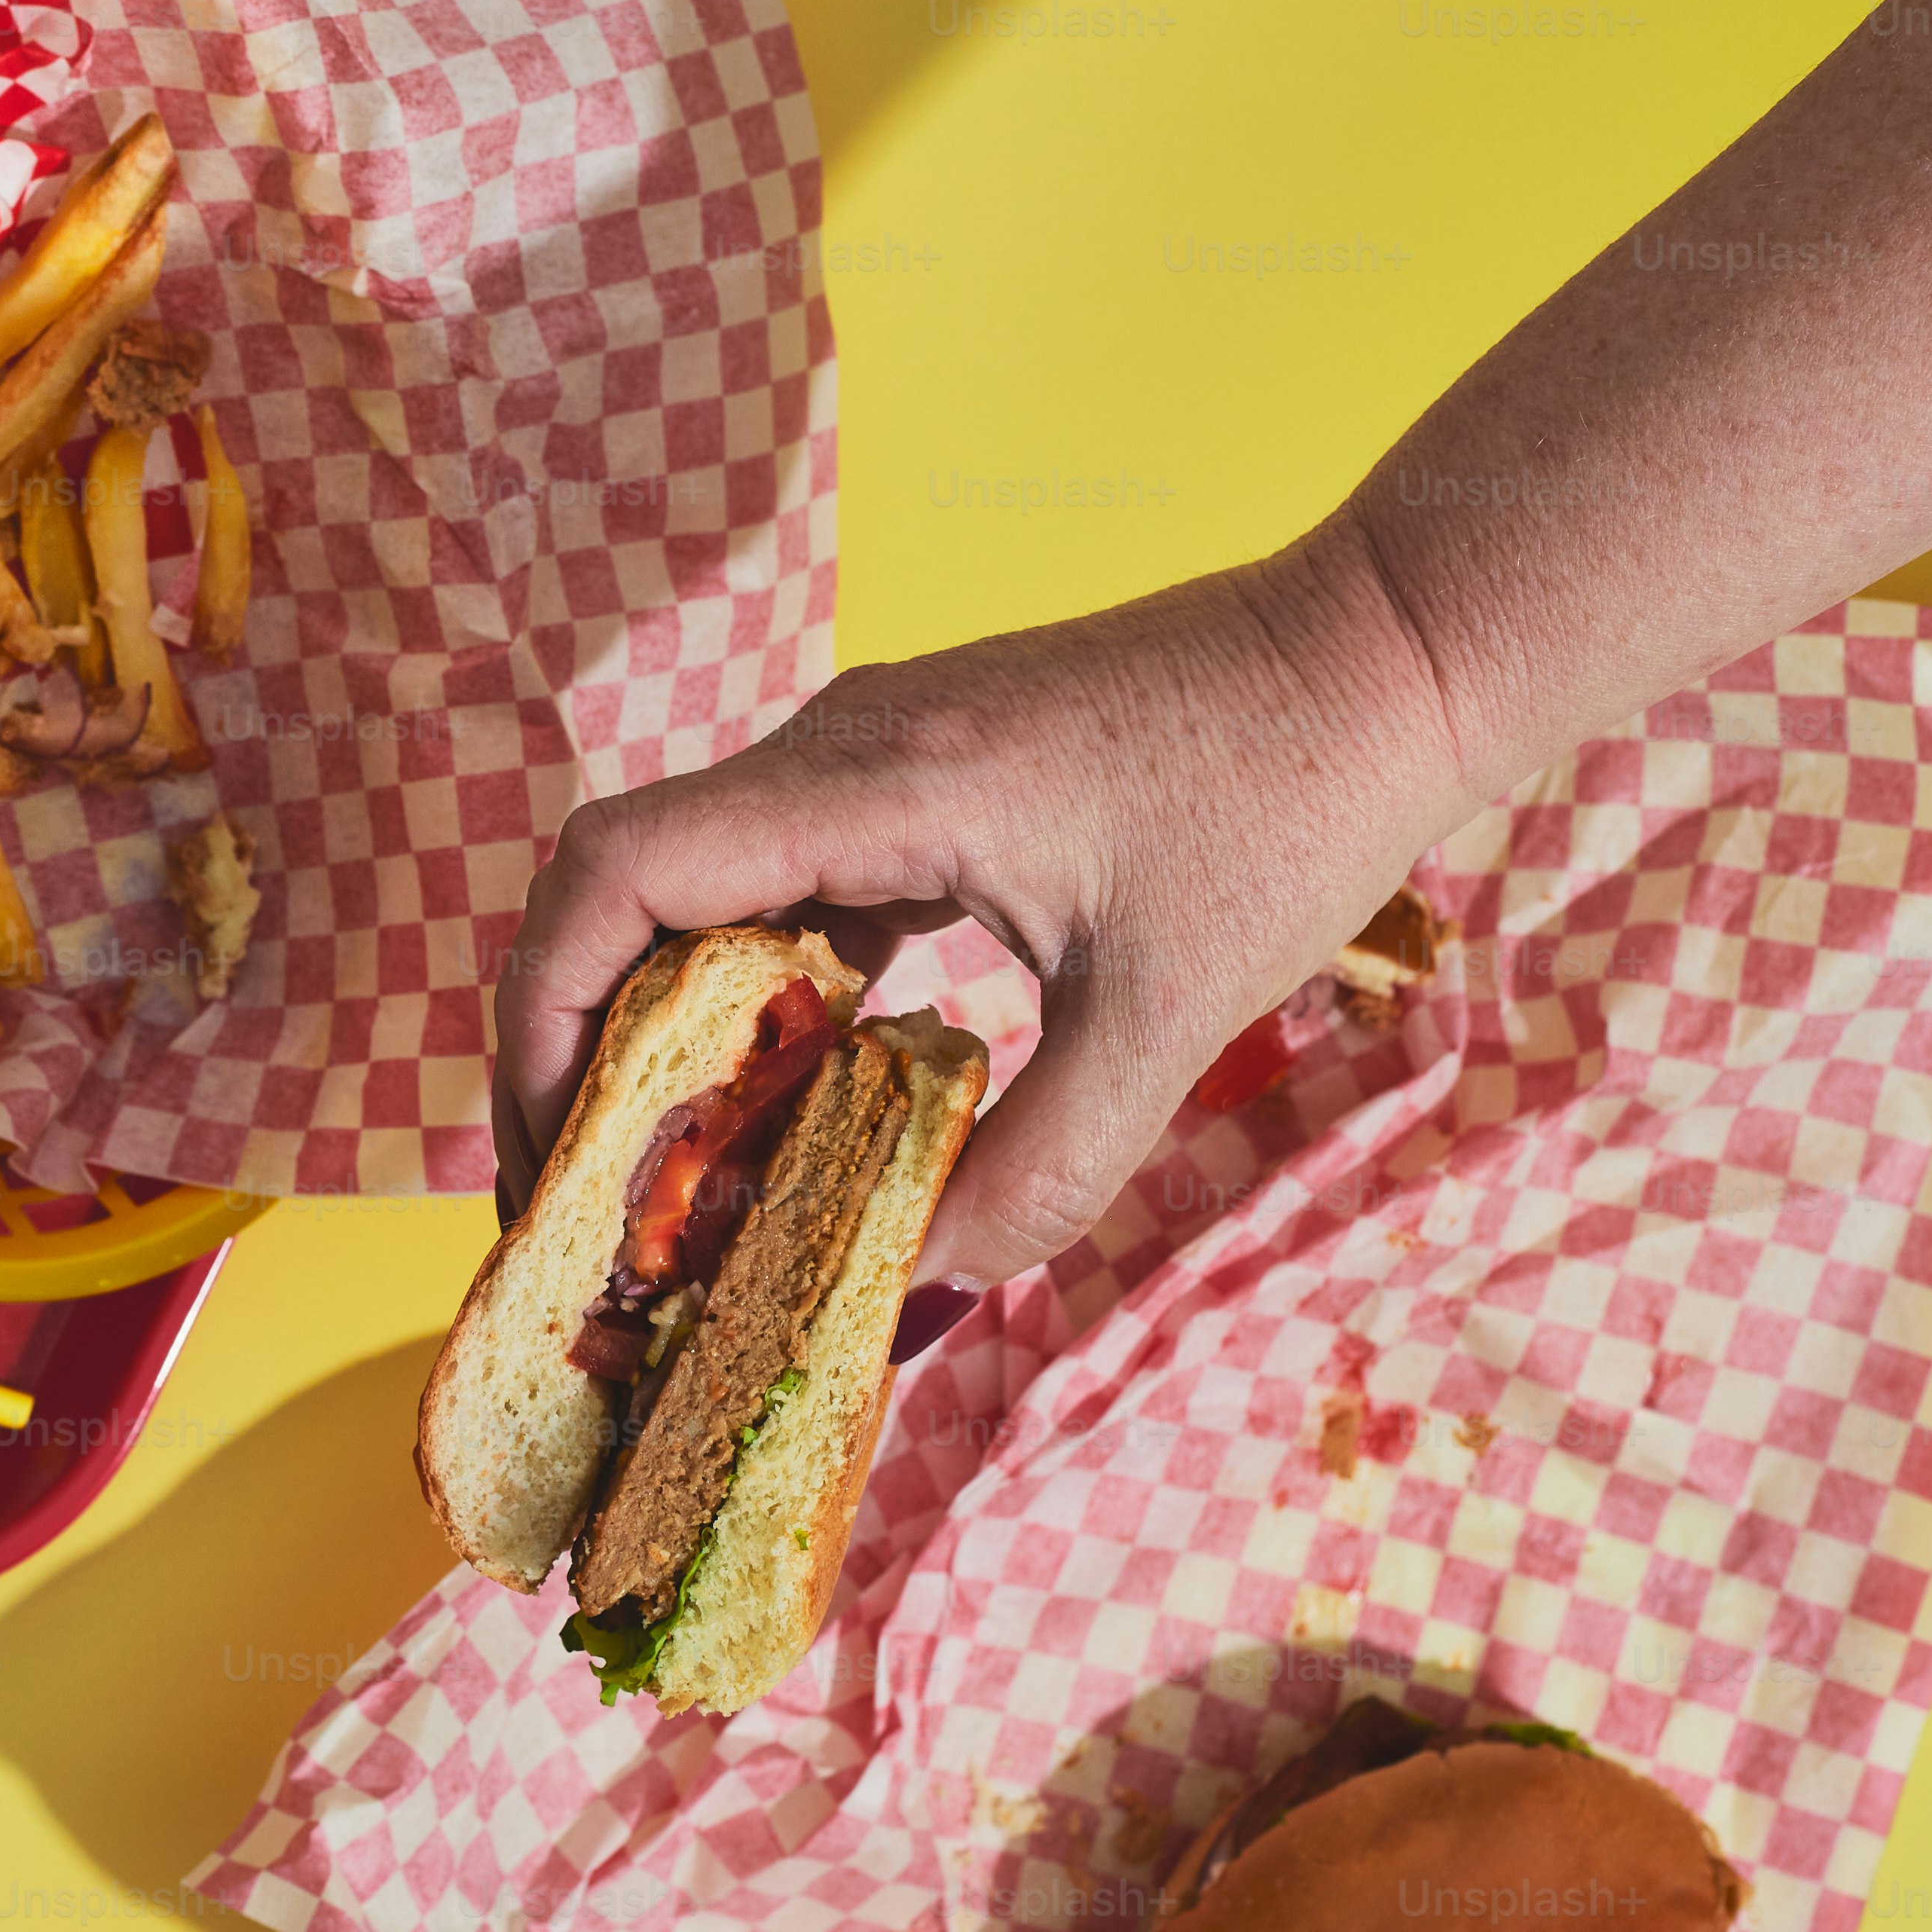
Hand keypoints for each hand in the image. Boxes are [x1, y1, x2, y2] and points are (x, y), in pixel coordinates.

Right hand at [490, 538, 1473, 1292]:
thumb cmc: (1290, 798)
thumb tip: (919, 1278)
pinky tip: (797, 1098)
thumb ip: (1040, 1162)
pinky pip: (785, 890)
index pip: (614, 877)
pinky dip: (758, 998)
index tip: (554, 1157)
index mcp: (871, 785)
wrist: (1385, 652)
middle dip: (579, 1047)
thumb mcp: (1170, 1014)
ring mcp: (871, 759)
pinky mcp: (919, 782)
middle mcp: (838, 753)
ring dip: (666, 1028)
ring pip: (695, 892)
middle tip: (590, 1204)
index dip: (545, 1019)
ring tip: (677, 1174)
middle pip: (620, 889)